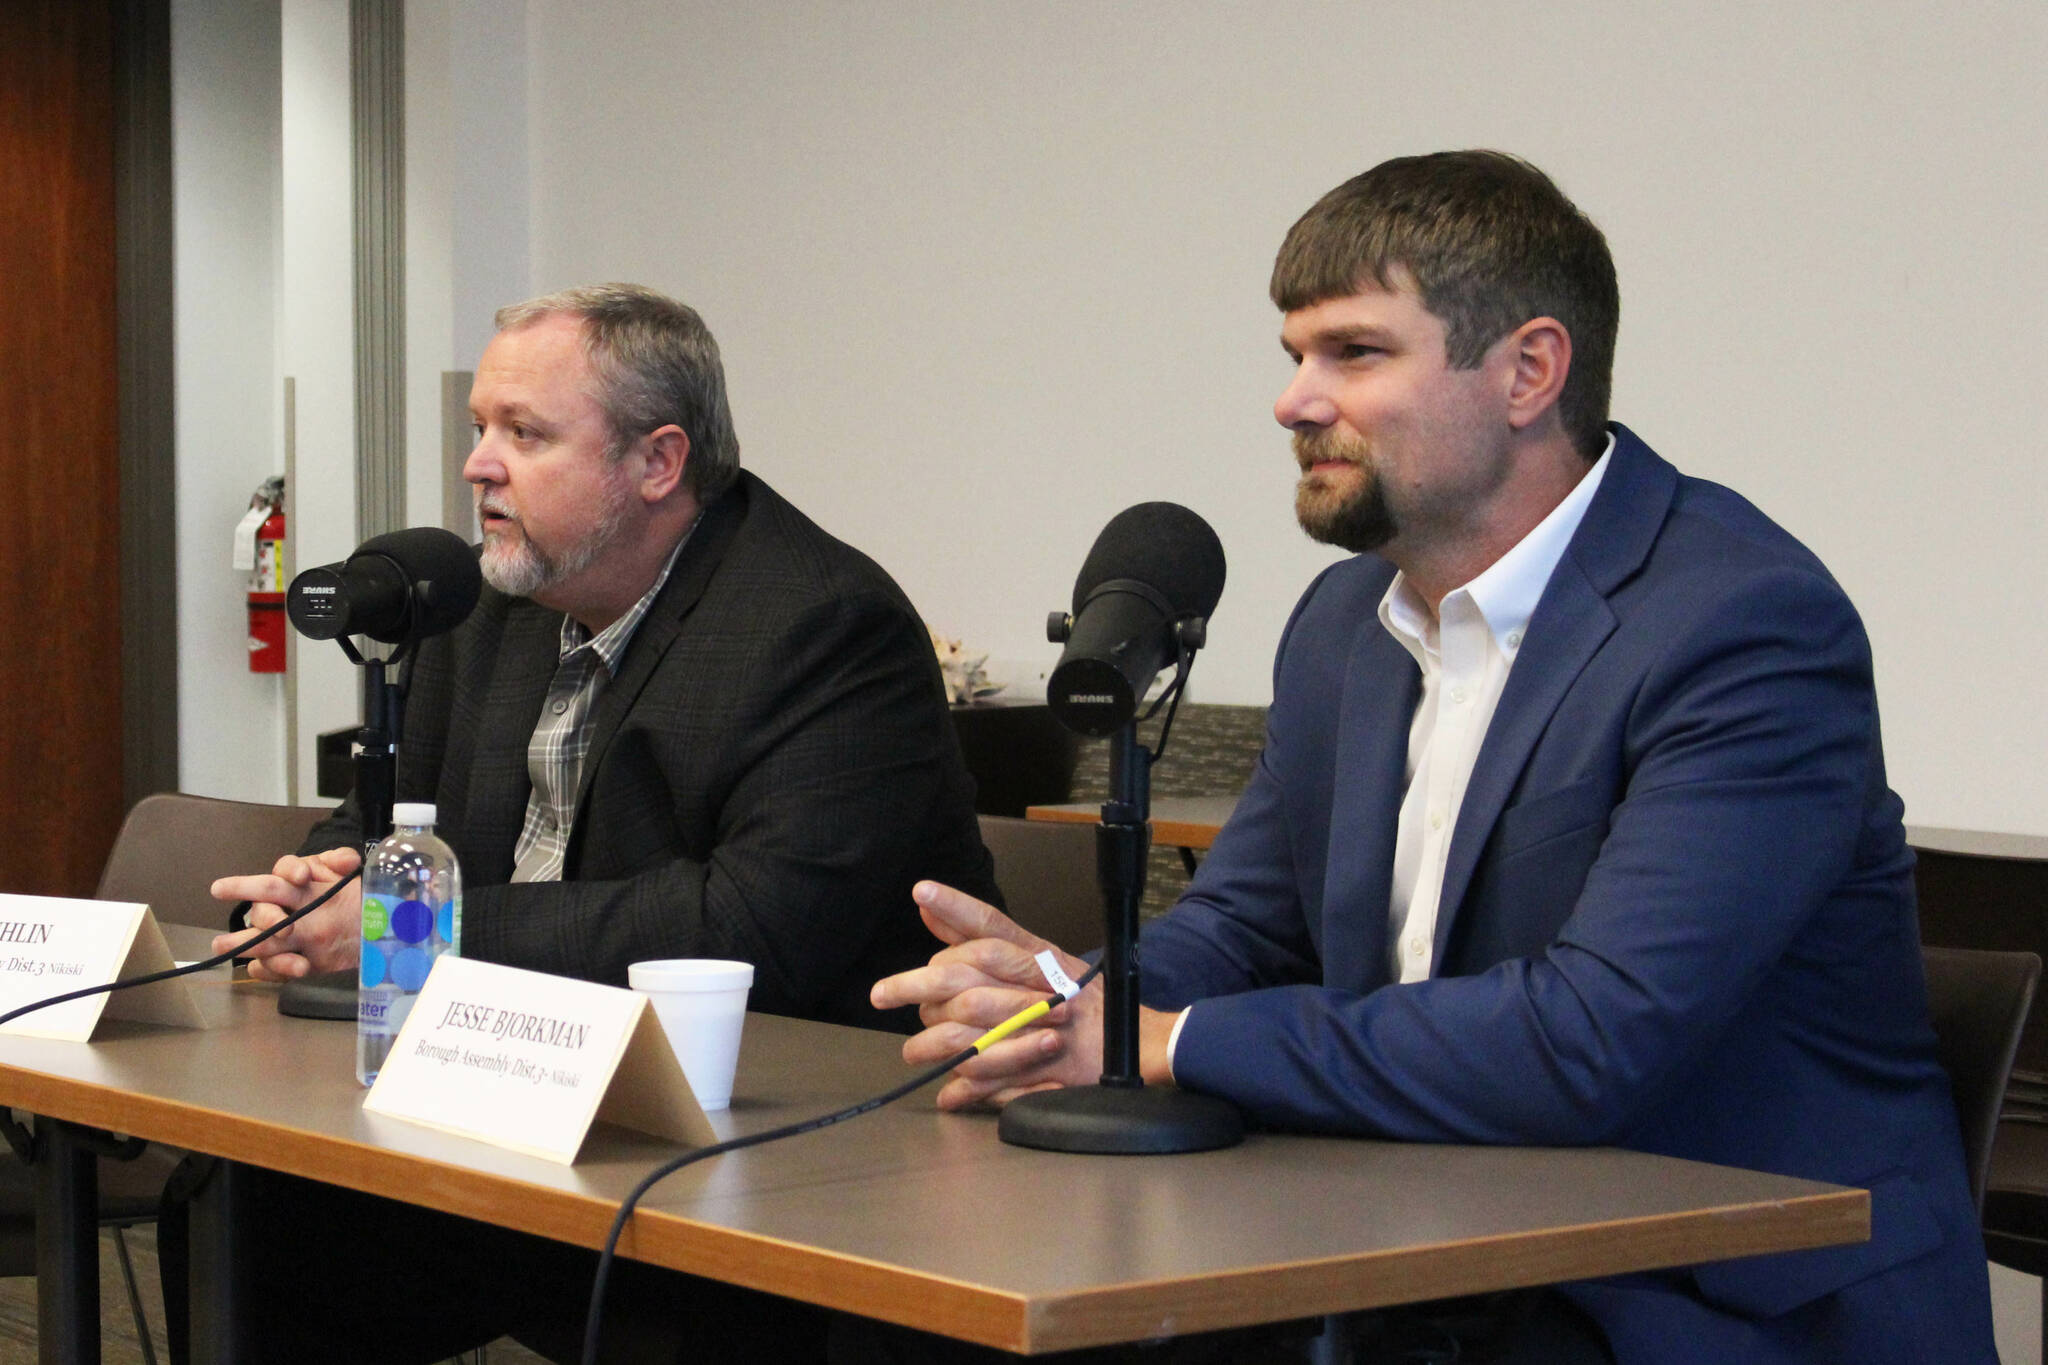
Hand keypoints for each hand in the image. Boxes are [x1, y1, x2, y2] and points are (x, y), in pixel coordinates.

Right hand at [209, 848, 363, 981]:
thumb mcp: (346, 876)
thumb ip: (344, 862)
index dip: (291, 870)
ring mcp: (276, 937)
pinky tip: (289, 970)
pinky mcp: (280, 963)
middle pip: (263, 909)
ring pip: (256, 941)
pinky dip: (273, 970)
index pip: (285, 868)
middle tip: (285, 927)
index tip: (303, 876)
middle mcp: (277, 907)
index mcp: (292, 880)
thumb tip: (346, 861)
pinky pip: (265, 968)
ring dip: (256, 947)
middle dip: (268, 916)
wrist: (352, 934)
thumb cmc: (342, 898)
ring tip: (261, 955)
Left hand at [873, 880, 1184, 1109]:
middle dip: (917, 986)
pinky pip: (993, 1080)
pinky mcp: (1046, 1071)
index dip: (956, 906)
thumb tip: (927, 905)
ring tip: (914, 1052)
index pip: (993, 926)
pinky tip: (950, 1092)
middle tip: (884, 993)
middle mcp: (1041, 988)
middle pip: (967, 979)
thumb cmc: (1080, 998)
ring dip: (932, 1045)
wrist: (1134, 1044)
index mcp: (1039, 957)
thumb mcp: (1035, 956)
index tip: (921, 890)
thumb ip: (977, 932)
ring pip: (969, 1033)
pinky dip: (966, 1089)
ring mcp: (1043, 1030)